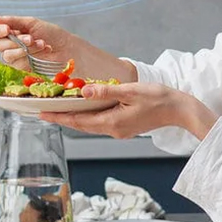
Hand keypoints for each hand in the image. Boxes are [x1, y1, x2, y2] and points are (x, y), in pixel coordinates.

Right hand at [0, 15, 74, 70]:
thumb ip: (10, 21)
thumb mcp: (31, 23)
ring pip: (6, 55)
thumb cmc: (51, 33)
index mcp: (8, 32)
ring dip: (23, 48)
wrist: (67, 48)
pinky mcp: (22, 69)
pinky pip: (17, 63)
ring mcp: (15, 58)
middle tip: (30, 38)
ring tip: (39, 43)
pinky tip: (42, 49)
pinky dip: (28, 55)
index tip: (7, 29)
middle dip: (14, 41)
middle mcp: (8, 45)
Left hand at [39, 82, 217, 140]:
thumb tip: (83, 90)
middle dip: (62, 118)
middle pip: (80, 125)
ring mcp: (118, 131)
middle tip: (42, 112)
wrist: (179, 110)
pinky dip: (87, 117)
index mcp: (112, 123)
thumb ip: (105, 91)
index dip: (59, 116)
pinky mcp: (124, 127)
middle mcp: (113, 130)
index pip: (78, 120)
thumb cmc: (158, 98)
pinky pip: (99, 123)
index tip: (41, 113)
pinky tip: (82, 110)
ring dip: (73, 118)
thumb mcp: (130, 91)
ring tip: (57, 111)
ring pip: (89, 125)